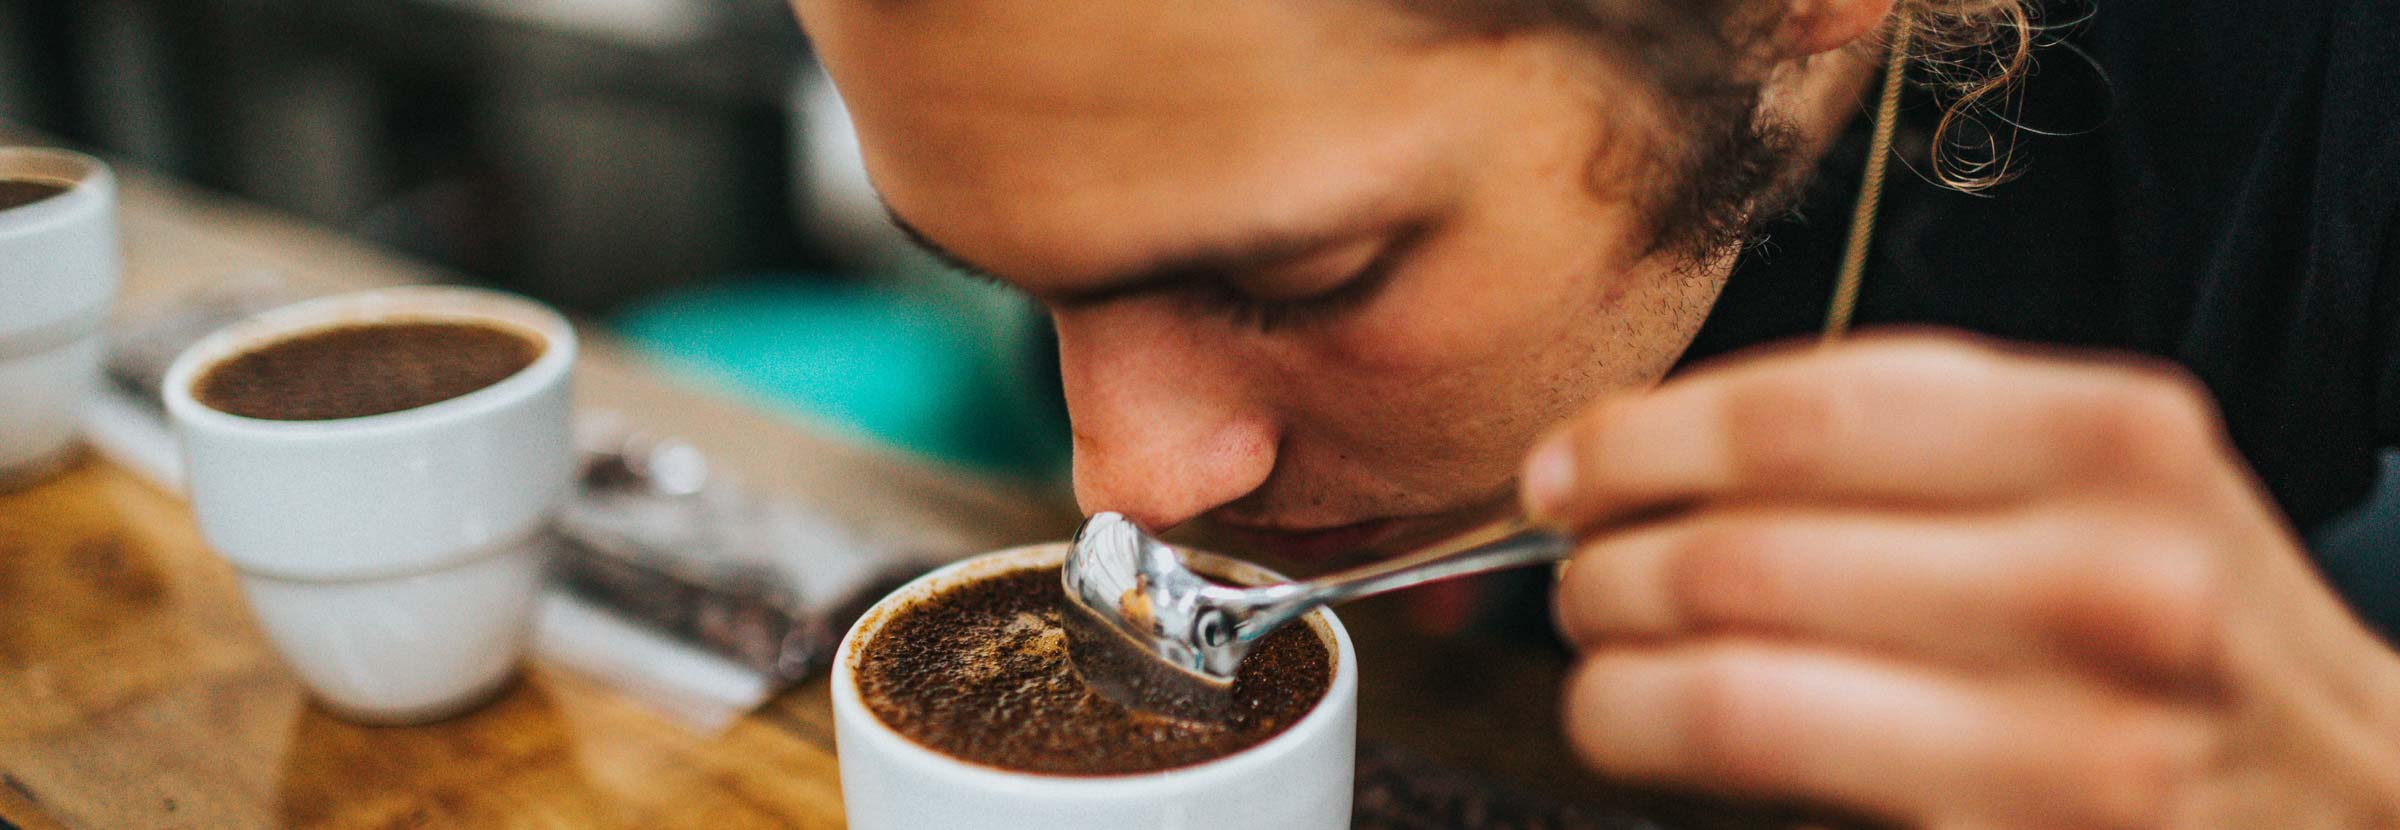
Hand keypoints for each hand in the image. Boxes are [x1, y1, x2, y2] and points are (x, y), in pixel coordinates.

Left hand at [1524, 332, 2399, 826]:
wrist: (2348, 801)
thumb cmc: (2177, 625)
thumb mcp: (2099, 475)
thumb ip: (1908, 439)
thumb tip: (1644, 454)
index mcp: (2114, 443)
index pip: (1800, 417)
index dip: (1640, 440)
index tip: (1565, 468)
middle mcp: (2107, 587)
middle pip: (1741, 558)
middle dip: (1605, 570)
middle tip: (1577, 577)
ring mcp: (2073, 750)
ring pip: (1728, 698)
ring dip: (1610, 681)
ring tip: (1601, 665)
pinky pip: (1771, 802)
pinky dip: (1673, 760)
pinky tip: (1660, 735)